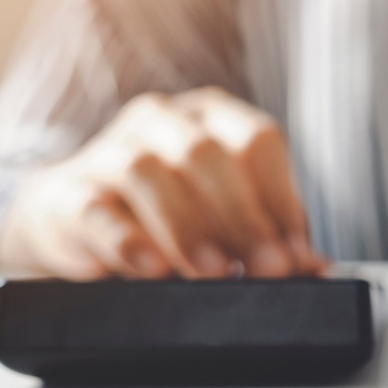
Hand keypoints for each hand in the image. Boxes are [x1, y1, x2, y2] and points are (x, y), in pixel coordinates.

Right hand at [0, 87, 326, 279]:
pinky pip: (95, 208)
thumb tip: (319, 268)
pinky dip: (126, 239)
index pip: (257, 140)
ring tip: (216, 273)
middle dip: (243, 216)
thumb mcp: (226, 212)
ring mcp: (109, 148)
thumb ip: (272, 234)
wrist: (79, 214)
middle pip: (207, 154)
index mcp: (212, 114)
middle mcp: (162, 120)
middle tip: (268, 269)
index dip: (282, 198)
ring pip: (148, 174)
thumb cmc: (173, 209)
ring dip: (188, 228)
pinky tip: (153, 269)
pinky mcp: (68, 190)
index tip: (297, 253)